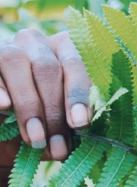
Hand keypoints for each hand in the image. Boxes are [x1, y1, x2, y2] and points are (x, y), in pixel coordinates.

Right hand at [0, 30, 91, 167]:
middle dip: (53, 110)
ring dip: (27, 104)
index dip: (78, 95)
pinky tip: (4, 106)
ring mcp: (8, 47)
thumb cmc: (45, 123)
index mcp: (67, 51)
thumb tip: (77, 131)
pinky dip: (0, 88)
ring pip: (16, 63)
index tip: (79, 123)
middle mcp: (38, 43)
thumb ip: (73, 121)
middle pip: (47, 68)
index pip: (76, 66)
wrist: (9, 133)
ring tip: (35, 137)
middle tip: (56, 143)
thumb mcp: (63, 122)